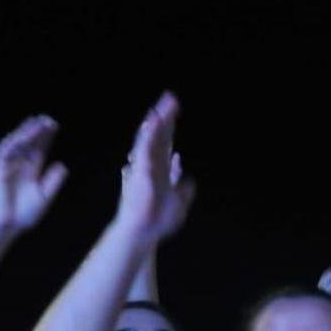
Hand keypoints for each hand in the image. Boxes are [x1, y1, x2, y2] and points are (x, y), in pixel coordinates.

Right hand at [0, 116, 68, 233]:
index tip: (54, 125)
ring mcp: (8, 165)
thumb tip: (62, 165)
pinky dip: (13, 142)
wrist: (9, 225)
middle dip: (37, 130)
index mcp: (31, 170)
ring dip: (26, 132)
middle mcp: (20, 164)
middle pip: (29, 142)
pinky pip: (5, 151)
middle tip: (48, 120)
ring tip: (37, 124)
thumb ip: (53, 182)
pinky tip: (23, 135)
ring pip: (17, 143)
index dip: (46, 137)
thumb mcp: (44, 197)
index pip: (39, 148)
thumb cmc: (25, 214)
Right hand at [112, 92, 194, 242]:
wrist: (144, 233)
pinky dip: (148, 134)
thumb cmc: (158, 220)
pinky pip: (144, 149)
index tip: (174, 110)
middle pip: (158, 136)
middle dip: (165, 117)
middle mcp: (151, 164)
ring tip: (163, 105)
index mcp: (160, 169)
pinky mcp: (141, 171)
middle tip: (171, 97)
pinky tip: (153, 121)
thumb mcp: (179, 203)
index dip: (170, 126)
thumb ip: (184, 190)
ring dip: (157, 121)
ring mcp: (145, 166)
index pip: (165, 142)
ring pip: (150, 139)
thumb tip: (189, 180)